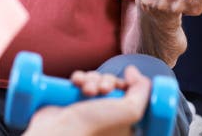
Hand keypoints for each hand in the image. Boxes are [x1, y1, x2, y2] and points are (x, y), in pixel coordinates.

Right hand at [24, 66, 150, 135]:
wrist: (59, 129)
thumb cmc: (94, 126)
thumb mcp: (130, 110)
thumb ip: (142, 90)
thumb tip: (133, 72)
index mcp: (124, 123)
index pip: (132, 95)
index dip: (128, 85)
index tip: (123, 85)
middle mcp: (107, 115)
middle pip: (114, 84)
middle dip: (107, 81)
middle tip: (103, 89)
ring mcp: (89, 107)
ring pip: (97, 79)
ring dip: (93, 79)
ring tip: (87, 89)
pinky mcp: (73, 99)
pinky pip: (81, 79)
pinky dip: (79, 78)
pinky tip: (76, 84)